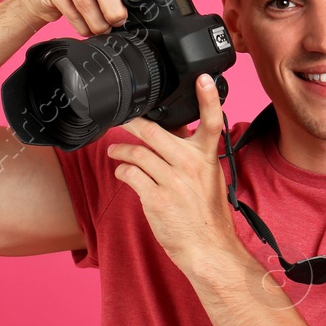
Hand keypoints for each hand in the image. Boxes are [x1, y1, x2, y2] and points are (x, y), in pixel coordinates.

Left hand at [108, 72, 249, 280]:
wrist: (208, 249)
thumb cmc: (208, 216)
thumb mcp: (210, 179)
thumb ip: (193, 156)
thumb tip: (172, 135)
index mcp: (207, 158)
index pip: (212, 122)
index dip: (207, 98)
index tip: (201, 77)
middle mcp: (191, 165)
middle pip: (155, 132)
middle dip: (132, 123)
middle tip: (121, 119)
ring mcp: (173, 181)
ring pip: (137, 152)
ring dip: (120, 151)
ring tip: (113, 151)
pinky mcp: (156, 198)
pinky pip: (131, 175)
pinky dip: (123, 171)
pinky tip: (122, 173)